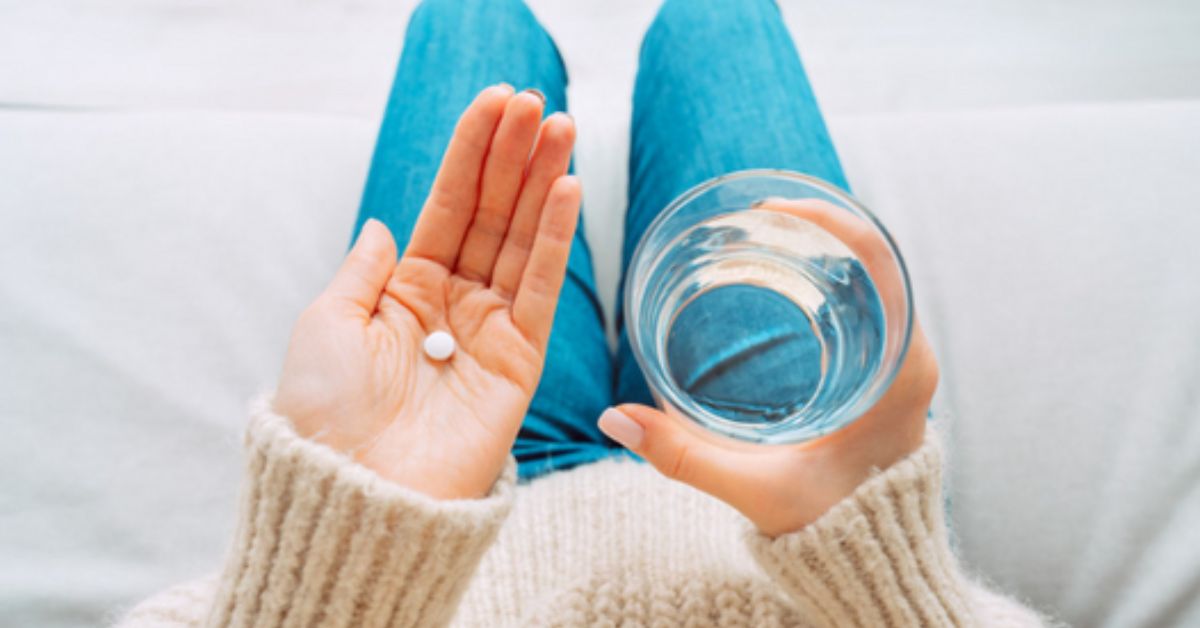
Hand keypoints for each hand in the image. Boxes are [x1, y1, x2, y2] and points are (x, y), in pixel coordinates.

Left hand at [275, 85, 580, 499]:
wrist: (354, 491)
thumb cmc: (326, 412)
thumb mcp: (327, 323)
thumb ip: (365, 269)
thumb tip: (386, 224)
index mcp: (403, 292)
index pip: (447, 207)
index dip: (471, 155)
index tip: (497, 104)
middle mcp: (450, 305)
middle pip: (492, 215)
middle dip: (515, 157)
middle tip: (540, 104)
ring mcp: (488, 331)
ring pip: (522, 241)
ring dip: (542, 183)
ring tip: (562, 128)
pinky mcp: (519, 362)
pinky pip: (540, 290)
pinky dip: (554, 240)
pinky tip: (566, 190)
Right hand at [599, 199, 937, 535]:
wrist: (873, 563)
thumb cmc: (830, 525)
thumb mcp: (755, 489)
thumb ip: (685, 456)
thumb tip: (614, 420)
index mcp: (898, 372)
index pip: (879, 266)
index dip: (829, 222)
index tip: (773, 209)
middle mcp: (909, 357)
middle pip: (872, 261)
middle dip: (812, 228)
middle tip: (752, 217)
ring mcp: (901, 363)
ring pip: (867, 280)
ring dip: (816, 251)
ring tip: (758, 233)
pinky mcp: (884, 373)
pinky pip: (862, 304)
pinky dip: (821, 280)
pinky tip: (777, 274)